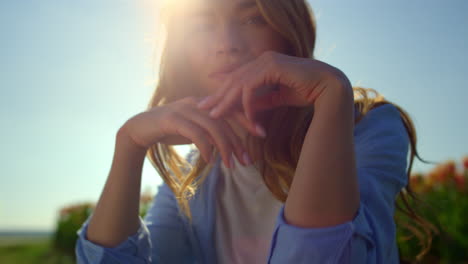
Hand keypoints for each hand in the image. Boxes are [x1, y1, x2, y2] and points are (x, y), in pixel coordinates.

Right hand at [119, 96, 263, 167]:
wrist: (139, 129)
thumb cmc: (169, 130)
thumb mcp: (193, 129)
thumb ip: (210, 132)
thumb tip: (229, 144)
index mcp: (204, 103)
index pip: (231, 109)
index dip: (247, 120)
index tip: (262, 134)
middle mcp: (196, 103)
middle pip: (225, 120)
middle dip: (238, 141)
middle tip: (247, 161)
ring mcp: (184, 109)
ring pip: (213, 127)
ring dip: (225, 148)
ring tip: (231, 166)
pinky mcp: (172, 119)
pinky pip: (196, 133)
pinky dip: (206, 148)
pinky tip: (210, 161)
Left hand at [196, 50, 350, 124]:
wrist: (328, 88)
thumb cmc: (308, 92)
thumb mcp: (278, 98)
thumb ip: (263, 101)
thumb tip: (248, 110)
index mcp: (265, 64)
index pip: (238, 75)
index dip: (222, 86)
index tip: (210, 98)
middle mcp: (263, 60)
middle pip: (234, 79)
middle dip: (218, 95)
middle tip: (202, 107)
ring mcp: (267, 61)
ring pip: (239, 83)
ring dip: (227, 101)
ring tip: (215, 115)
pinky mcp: (271, 68)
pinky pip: (251, 88)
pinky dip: (247, 105)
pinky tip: (246, 119)